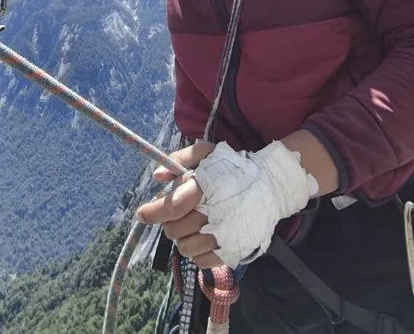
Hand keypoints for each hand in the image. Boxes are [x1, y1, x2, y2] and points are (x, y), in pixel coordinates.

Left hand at [137, 141, 224, 268]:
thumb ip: (180, 158)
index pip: (172, 206)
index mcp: (207, 187)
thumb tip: (157, 176)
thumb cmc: (234, 168)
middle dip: (170, 222)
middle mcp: (215, 213)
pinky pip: (202, 261)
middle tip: (179, 213)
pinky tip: (204, 237)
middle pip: (174, 230)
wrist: (271, 186)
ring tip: (193, 225)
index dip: (153, 212)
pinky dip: (198, 252)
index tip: (142, 214)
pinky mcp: (233, 251)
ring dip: (184, 238)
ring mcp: (225, 235)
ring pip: (185, 248)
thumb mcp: (208, 152)